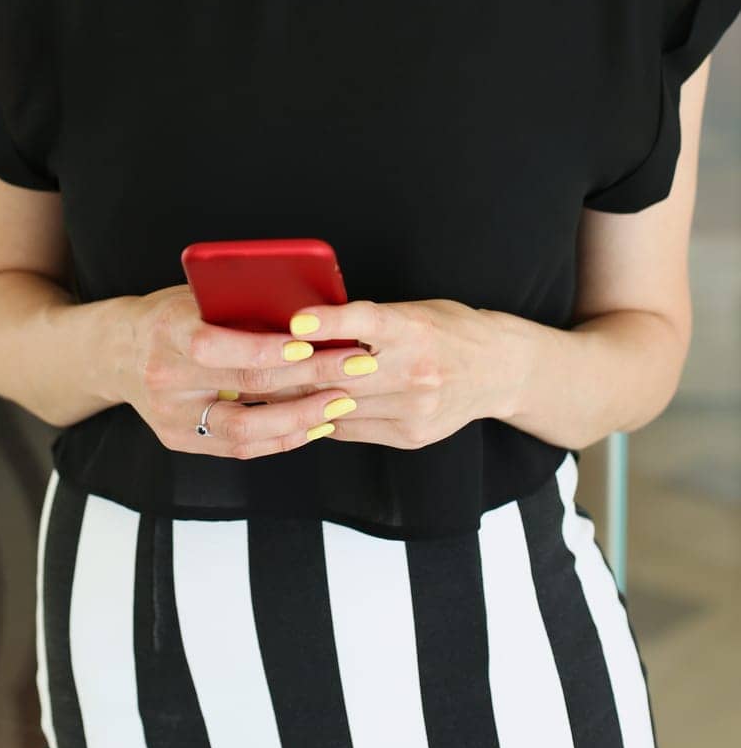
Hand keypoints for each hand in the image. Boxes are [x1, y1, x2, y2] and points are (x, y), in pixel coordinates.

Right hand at [118, 284, 372, 457]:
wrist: (116, 353)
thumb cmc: (168, 315)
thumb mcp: (193, 296)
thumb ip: (235, 303)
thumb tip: (303, 307)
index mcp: (168, 332)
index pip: (218, 345)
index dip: (266, 349)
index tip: (311, 344)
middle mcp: (167, 378)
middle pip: (245, 386)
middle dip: (309, 378)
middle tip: (354, 367)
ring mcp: (173, 416)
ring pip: (245, 429)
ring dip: (301, 417)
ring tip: (341, 402)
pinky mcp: (180, 440)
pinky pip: (239, 447)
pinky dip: (281, 438)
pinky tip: (314, 424)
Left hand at [280, 297, 504, 448]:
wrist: (499, 370)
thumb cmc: (448, 329)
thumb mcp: (413, 311)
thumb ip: (367, 321)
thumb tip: (306, 328)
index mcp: (415, 329)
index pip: (367, 321)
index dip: (330, 321)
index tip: (296, 322)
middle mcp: (416, 370)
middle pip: (340, 373)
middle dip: (289, 373)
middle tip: (248, 368)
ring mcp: (414, 408)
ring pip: (339, 406)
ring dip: (296, 400)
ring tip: (260, 392)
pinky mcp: (411, 436)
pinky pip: (351, 430)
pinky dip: (322, 418)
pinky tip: (298, 410)